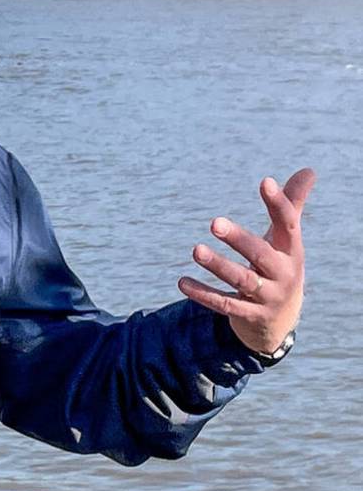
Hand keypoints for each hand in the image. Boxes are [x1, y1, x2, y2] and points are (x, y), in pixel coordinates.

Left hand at [179, 168, 315, 354]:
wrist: (279, 320)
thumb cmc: (278, 266)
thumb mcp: (286, 239)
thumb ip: (293, 205)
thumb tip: (308, 169)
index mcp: (292, 250)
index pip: (288, 224)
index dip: (278, 203)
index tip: (265, 181)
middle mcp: (283, 273)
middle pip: (261, 254)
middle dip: (239, 239)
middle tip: (214, 223)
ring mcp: (268, 296)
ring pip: (242, 280)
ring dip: (219, 265)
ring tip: (196, 250)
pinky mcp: (250, 315)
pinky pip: (225, 304)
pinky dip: (203, 294)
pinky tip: (182, 282)